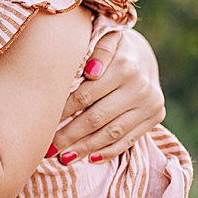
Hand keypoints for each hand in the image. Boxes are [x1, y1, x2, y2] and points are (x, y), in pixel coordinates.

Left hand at [50, 30, 163, 163]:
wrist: (141, 53)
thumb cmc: (107, 46)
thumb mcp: (102, 38)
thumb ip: (96, 51)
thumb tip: (90, 72)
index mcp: (124, 65)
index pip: (85, 95)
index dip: (62, 112)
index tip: (41, 123)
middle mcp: (140, 87)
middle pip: (96, 118)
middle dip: (69, 136)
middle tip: (46, 149)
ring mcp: (150, 104)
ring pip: (112, 133)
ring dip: (85, 149)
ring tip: (63, 159)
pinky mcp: (155, 116)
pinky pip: (129, 139)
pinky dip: (109, 151)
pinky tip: (90, 159)